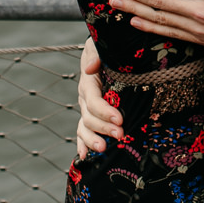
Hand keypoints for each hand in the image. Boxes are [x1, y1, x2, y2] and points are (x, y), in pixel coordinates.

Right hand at [74, 39, 122, 156]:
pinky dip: (83, 144)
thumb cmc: (107, 47)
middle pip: (89, 117)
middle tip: (120, 134)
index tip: (119, 119)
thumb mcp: (100, 45)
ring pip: (85, 127)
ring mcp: (87, 108)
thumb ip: (96, 54)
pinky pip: (83, 131)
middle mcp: (85, 97)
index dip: (104, 111)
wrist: (110, 52)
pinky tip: (86, 156)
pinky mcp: (92, 116)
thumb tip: (89, 69)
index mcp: (89, 82)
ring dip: (93, 139)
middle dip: (104, 127)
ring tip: (104, 149)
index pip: (93, 100)